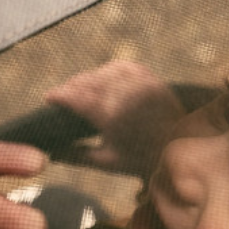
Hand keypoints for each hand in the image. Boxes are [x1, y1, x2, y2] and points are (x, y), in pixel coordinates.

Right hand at [45, 61, 184, 176]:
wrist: (180, 152)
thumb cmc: (142, 161)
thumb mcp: (107, 162)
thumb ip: (77, 156)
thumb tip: (51, 154)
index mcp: (111, 115)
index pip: (77, 97)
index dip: (59, 95)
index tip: (48, 98)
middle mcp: (125, 94)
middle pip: (88, 81)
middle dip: (71, 86)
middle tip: (61, 95)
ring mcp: (140, 84)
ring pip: (104, 72)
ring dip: (89, 77)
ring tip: (79, 86)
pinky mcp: (152, 80)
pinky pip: (124, 67)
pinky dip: (110, 70)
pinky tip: (103, 76)